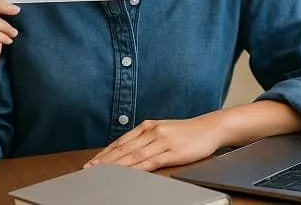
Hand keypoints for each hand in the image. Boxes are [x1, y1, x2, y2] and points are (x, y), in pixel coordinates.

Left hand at [84, 116, 224, 171]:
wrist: (211, 127)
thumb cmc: (188, 131)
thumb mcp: (164, 129)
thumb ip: (146, 138)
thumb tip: (127, 150)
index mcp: (149, 125)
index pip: (122, 141)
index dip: (105, 152)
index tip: (92, 162)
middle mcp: (153, 131)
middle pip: (124, 149)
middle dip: (105, 160)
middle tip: (89, 170)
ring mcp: (163, 141)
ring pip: (134, 156)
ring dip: (116, 166)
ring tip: (102, 173)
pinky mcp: (173, 152)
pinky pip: (151, 162)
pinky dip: (137, 168)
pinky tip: (128, 174)